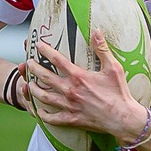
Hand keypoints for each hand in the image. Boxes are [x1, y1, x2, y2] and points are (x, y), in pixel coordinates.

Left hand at [24, 33, 149, 142]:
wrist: (122, 118)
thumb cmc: (119, 93)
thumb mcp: (113, 67)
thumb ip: (102, 49)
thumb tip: (96, 31)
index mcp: (79, 76)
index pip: (57, 60)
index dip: (46, 51)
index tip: (38, 46)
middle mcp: (70, 90)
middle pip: (45, 77)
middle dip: (34, 69)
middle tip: (28, 63)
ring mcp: (69, 106)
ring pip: (44, 97)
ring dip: (34, 90)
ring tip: (28, 84)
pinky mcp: (71, 119)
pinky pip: (52, 118)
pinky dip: (44, 115)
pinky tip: (39, 110)